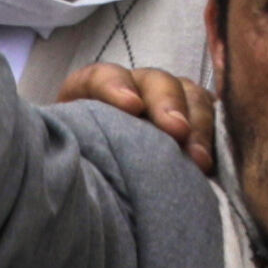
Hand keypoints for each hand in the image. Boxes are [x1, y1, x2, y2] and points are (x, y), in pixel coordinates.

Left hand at [52, 63, 213, 172]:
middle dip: (167, 103)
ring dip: (198, 124)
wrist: (97, 190)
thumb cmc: (76, 167)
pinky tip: (216, 158)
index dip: (116, 86)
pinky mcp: (194, 123)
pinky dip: (215, 135)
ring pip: (189, 96)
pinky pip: (212, 117)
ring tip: (199, 160)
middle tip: (176, 131)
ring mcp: (168, 104)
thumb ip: (61, 148)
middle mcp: (134, 91)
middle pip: (155, 82)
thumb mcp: (63, 153)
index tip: (131, 108)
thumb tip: (51, 158)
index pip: (101, 76)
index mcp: (92, 93)